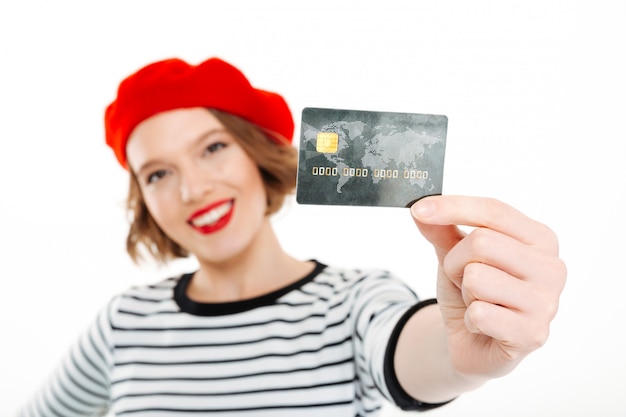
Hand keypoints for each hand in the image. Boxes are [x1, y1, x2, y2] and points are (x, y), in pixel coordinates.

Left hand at [411, 195, 566, 378]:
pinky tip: (483, 325)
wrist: (475, 343)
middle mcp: (552, 268)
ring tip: (476, 301)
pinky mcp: (532, 334)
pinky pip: (480, 314)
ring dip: (464, 292)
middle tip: (463, 279)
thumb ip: (441, 229)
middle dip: (456, 262)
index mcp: (540, 239)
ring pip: (477, 278)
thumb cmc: (473, 291)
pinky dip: (470, 319)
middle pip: (482, 242)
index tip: (419, 209)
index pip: (494, 211)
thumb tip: (421, 206)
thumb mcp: (454, 254)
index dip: (454, 206)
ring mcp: (546, 303)